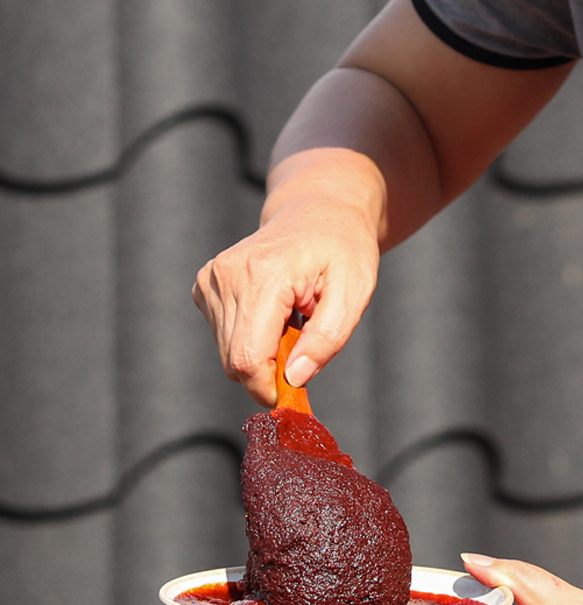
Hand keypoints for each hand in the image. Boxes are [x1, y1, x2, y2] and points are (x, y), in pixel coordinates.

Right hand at [192, 150, 383, 405]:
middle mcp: (226, 275)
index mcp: (263, 275)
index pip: (247, 358)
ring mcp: (211, 279)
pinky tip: (275, 315)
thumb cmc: (343, 251)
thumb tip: (294, 379)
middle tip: (304, 352)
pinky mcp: (206, 285)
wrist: (319, 212)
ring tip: (292, 324)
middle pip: (235, 361)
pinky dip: (252, 338)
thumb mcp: (353, 295)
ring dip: (263, 354)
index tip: (294, 393)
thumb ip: (325, 340)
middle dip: (270, 372)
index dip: (269, 388)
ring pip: (228, 354)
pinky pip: (224, 337)